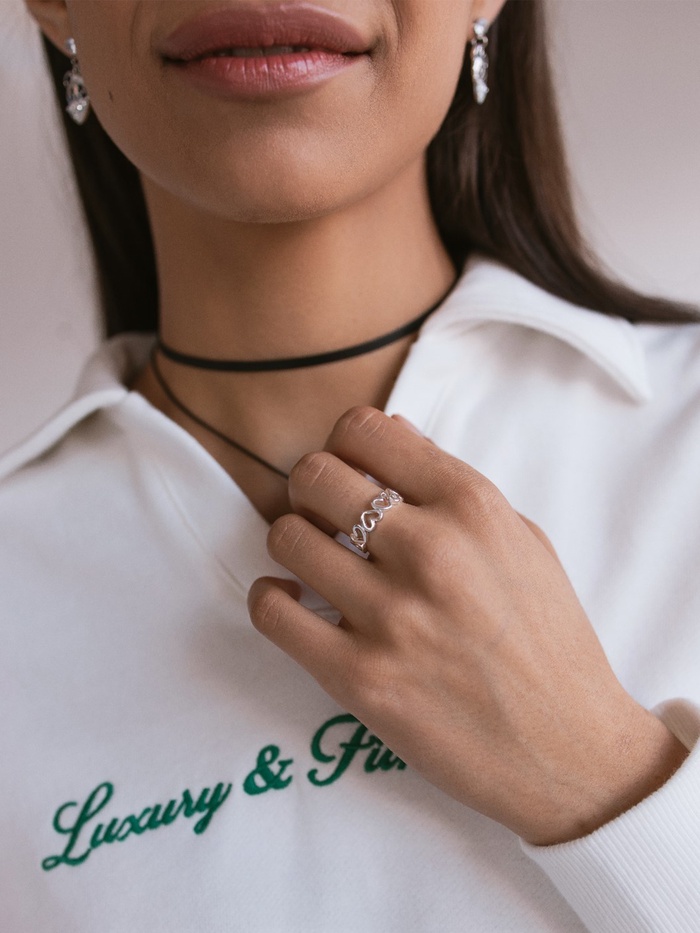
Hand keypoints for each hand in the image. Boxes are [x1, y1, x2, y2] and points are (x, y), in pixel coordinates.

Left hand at [248, 407, 687, 844]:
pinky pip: (271, 612)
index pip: (365, 429)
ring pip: (286, 537)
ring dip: (292, 543)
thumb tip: (389, 432)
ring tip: (315, 564)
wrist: (568, 751)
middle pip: (314, 475)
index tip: (348, 468)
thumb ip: (452, 488)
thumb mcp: (523, 542)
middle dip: (309, 489)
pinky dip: (270, 600)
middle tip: (322, 514)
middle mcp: (430, 550)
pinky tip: (293, 604)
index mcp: (473, 507)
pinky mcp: (360, 677)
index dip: (344, 443)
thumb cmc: (550, 643)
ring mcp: (392, 615)